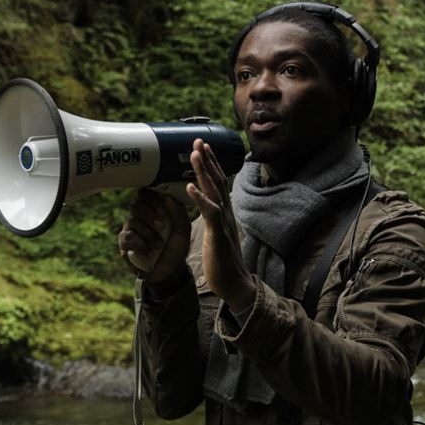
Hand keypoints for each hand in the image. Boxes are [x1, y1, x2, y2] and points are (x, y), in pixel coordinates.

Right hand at [118, 188, 190, 288]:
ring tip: (159, 245)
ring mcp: (130, 228)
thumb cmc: (176, 248)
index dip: (150, 197)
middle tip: (161, 226)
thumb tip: (167, 197)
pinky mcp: (124, 242)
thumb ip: (178, 213)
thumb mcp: (183, 231)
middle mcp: (140, 216)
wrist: (169, 271)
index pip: (144, 194)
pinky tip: (148, 251)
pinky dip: (140, 243)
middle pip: (135, 204)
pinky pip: (127, 236)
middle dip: (149, 215)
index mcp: (154, 210)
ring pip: (132, 220)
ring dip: (148, 233)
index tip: (161, 207)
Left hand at [185, 138, 255, 312]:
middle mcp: (226, 213)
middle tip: (197, 140)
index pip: (217, 184)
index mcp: (224, 213)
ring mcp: (223, 223)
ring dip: (203, 172)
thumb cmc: (223, 262)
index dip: (210, 165)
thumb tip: (207, 209)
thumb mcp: (216, 236)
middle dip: (207, 160)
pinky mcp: (218, 234)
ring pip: (213, 191)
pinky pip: (209, 213)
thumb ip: (212, 220)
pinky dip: (200, 199)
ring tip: (193, 154)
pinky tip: (189, 187)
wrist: (235, 284)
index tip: (202, 148)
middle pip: (217, 181)